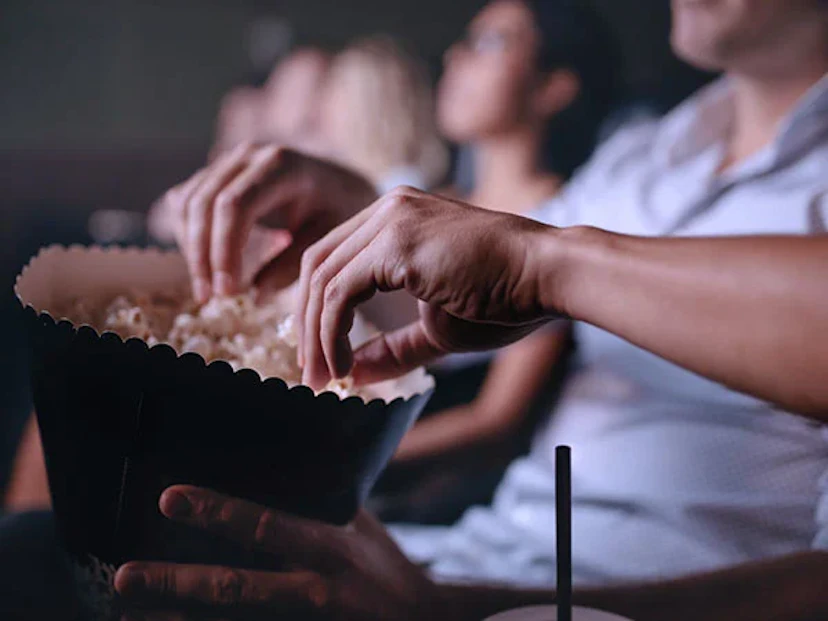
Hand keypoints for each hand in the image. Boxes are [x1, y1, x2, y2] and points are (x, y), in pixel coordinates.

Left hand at [115, 486, 449, 620]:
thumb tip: (280, 462)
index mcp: (328, 550)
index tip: (171, 497)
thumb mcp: (359, 527)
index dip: (218, 512)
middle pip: (236, 589)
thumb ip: (320, 501)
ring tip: (130, 620)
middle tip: (123, 575)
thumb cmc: (383, 568)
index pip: (265, 526)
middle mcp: (314, 591)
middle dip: (177, 582)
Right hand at [164, 145, 376, 301]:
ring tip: (209, 288)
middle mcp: (248, 155)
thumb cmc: (338, 211)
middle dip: (202, 255)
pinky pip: (186, 201)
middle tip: (209, 297)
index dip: (223, 251)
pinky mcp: (217, 172)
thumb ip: (292, 265)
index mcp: (280, 165)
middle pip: (204, 203)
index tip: (227, 291)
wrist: (340, 183)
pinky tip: (207, 265)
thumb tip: (254, 295)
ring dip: (191, 248)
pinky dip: (189, 235)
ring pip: (188, 202)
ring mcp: (229, 160)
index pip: (234, 206)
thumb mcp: (326, 238)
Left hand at [297, 186, 561, 387]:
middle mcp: (387, 209)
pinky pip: (340, 291)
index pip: (334, 260)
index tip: (321, 357)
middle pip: (316, 264)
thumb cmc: (504, 299)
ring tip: (323, 378)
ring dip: (315, 336)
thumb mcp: (436, 328)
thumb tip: (350, 374)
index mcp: (395, 218)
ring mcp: (391, 221)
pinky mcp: (397, 242)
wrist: (547, 275)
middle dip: (305, 325)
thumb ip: (390, 348)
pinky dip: (330, 332)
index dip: (316, 311)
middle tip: (311, 374)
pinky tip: (341, 365)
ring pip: (322, 279)